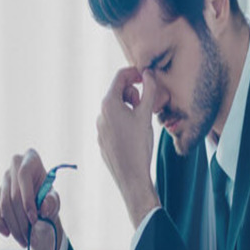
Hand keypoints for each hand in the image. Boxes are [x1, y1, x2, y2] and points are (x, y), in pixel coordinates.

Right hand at [0, 149, 63, 249]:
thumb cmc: (48, 198)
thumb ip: (51, 202)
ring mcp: (3, 180)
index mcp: (30, 158)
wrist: (41, 205)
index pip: (23, 175)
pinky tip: (7, 233)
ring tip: (24, 240)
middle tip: (30, 236)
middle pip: (13, 194)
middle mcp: (14, 166)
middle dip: (22, 218)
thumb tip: (43, 208)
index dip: (28, 198)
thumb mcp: (54, 199)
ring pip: (4, 204)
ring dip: (14, 225)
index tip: (34, 218)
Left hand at [97, 67, 160, 228]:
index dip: (135, 73)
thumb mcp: (146, 115)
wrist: (131, 177)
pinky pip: (114, 124)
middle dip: (133, 93)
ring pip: (116, 109)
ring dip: (130, 108)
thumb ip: (149, 91)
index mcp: (109, 104)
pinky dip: (125, 122)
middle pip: (117, 92)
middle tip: (146, 106)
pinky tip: (135, 136)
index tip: (147, 77)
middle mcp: (101, 114)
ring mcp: (100, 128)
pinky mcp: (103, 140)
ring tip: (141, 123)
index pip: (120, 77)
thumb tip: (149, 74)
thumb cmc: (139, 145)